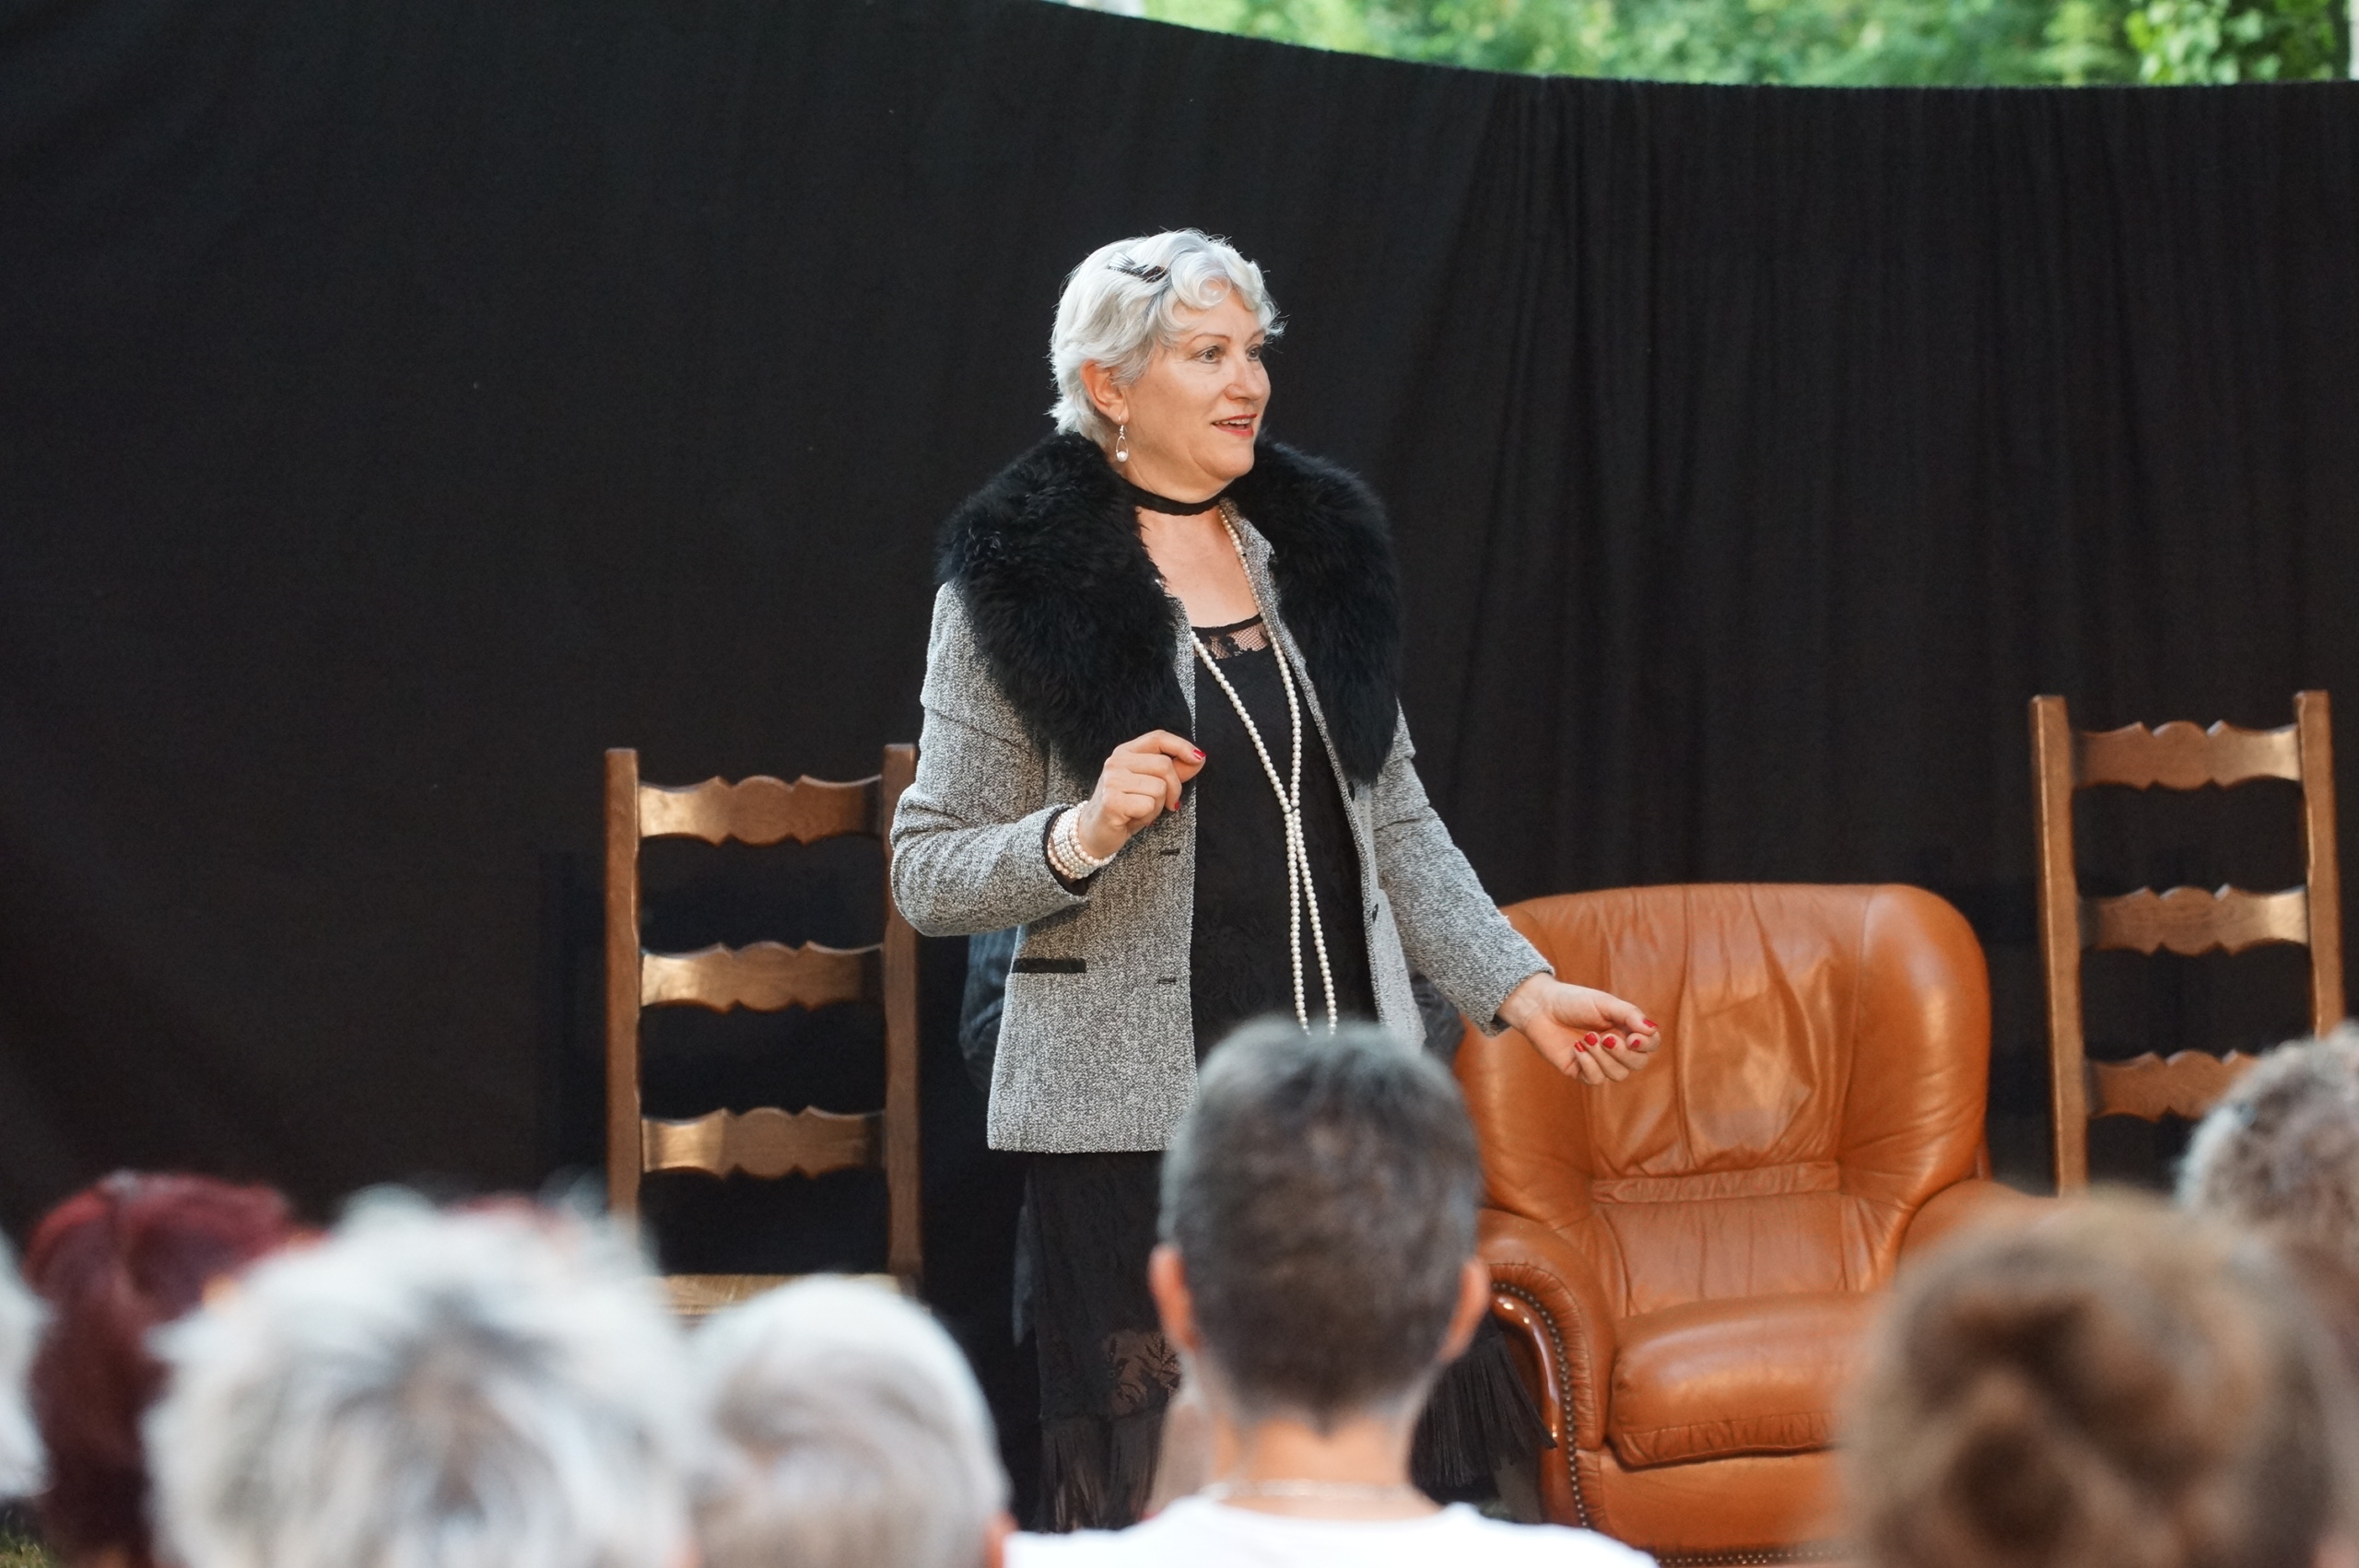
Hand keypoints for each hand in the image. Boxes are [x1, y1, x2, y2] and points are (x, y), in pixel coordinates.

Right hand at [1074, 730, 1206, 859]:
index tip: (1199, 758)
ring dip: (1157, 805)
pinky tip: (1133, 818)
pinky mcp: (1112, 801)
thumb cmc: (1126, 806)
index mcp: (1125, 752)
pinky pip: (1148, 805)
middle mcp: (1116, 762)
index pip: (1158, 738)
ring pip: (1158, 788)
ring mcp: (1112, 781)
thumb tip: (1199, 758)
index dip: (1182, 746)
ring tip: (1141, 810)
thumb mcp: (1151, 784)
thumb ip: (1174, 771)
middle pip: (1164, 765)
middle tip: (1167, 803)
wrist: (1095, 832)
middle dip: (1174, 788)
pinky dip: (1147, 816)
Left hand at [1498, 975, 1660, 1085]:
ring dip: (1603, 1057)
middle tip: (1605, 1037)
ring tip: (1587, 1038)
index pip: (1650, 1045)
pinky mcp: (1581, 1071)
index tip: (1633, 1037)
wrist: (1540, 1007)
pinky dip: (1589, 1064)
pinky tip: (1577, 1049)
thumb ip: (1629, 1015)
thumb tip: (1652, 1029)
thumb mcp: (1604, 1003)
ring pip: (1618, 1074)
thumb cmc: (1573, 1001)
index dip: (1647, 1044)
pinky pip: (1596, 1079)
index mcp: (1626, 1029)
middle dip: (1623, 1053)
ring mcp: (1599, 1062)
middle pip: (1637, 1063)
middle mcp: (1616, 1048)